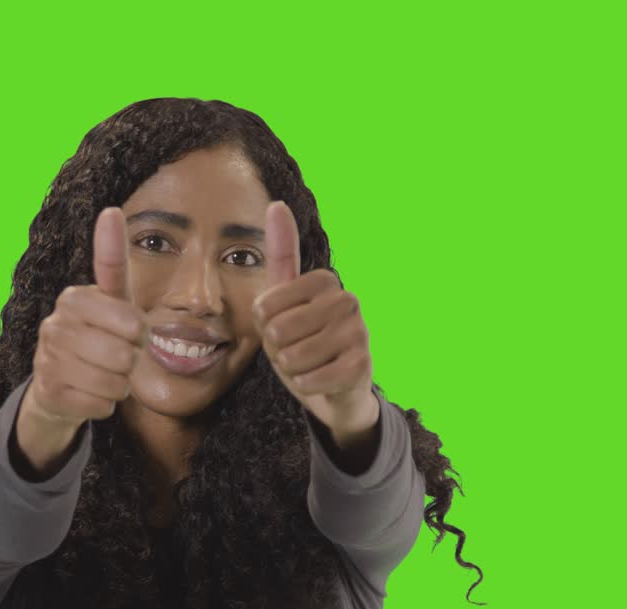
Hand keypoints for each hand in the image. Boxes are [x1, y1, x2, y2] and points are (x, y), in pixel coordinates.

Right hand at [25, 207, 150, 425]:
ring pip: (114, 382)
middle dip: (131, 362)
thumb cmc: (97, 337)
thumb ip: (114, 262)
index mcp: (75, 298)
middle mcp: (56, 323)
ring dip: (118, 385)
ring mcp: (48, 357)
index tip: (129, 328)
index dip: (138, 331)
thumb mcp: (111, 301)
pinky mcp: (48, 391)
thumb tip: (111, 209)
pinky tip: (88, 393)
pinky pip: (101, 405)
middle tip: (116, 356)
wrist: (58, 386)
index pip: (129, 319)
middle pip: (126, 353)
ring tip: (104, 374)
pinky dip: (104, 404)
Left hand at [252, 201, 377, 435]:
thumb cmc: (303, 338)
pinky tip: (320, 379)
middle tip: (297, 348)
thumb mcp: (283, 297)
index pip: (264, 306)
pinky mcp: (362, 366)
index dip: (264, 324)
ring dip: (292, 368)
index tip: (284, 324)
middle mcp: (348, 300)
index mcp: (325, 279)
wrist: (335, 387)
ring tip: (309, 363)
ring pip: (294, 357)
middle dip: (277, 349)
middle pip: (278, 331)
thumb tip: (276, 204)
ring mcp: (359, 332)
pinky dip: (306, 385)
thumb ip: (281, 253)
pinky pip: (311, 379)